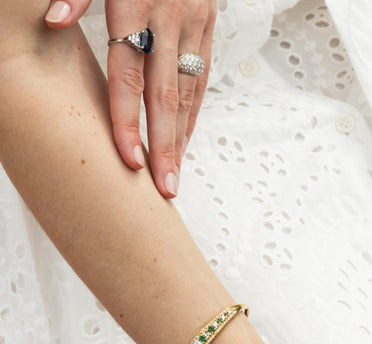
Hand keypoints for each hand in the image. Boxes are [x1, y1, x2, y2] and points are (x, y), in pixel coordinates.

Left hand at [45, 0, 215, 197]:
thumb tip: (53, 20)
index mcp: (137, 2)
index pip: (129, 74)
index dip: (127, 119)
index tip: (129, 157)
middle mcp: (170, 17)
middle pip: (165, 95)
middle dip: (164, 146)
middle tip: (163, 187)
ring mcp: (195, 23)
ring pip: (188, 92)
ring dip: (180, 138)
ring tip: (172, 177)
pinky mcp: (209, 25)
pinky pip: (202, 80)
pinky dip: (193, 115)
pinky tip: (183, 142)